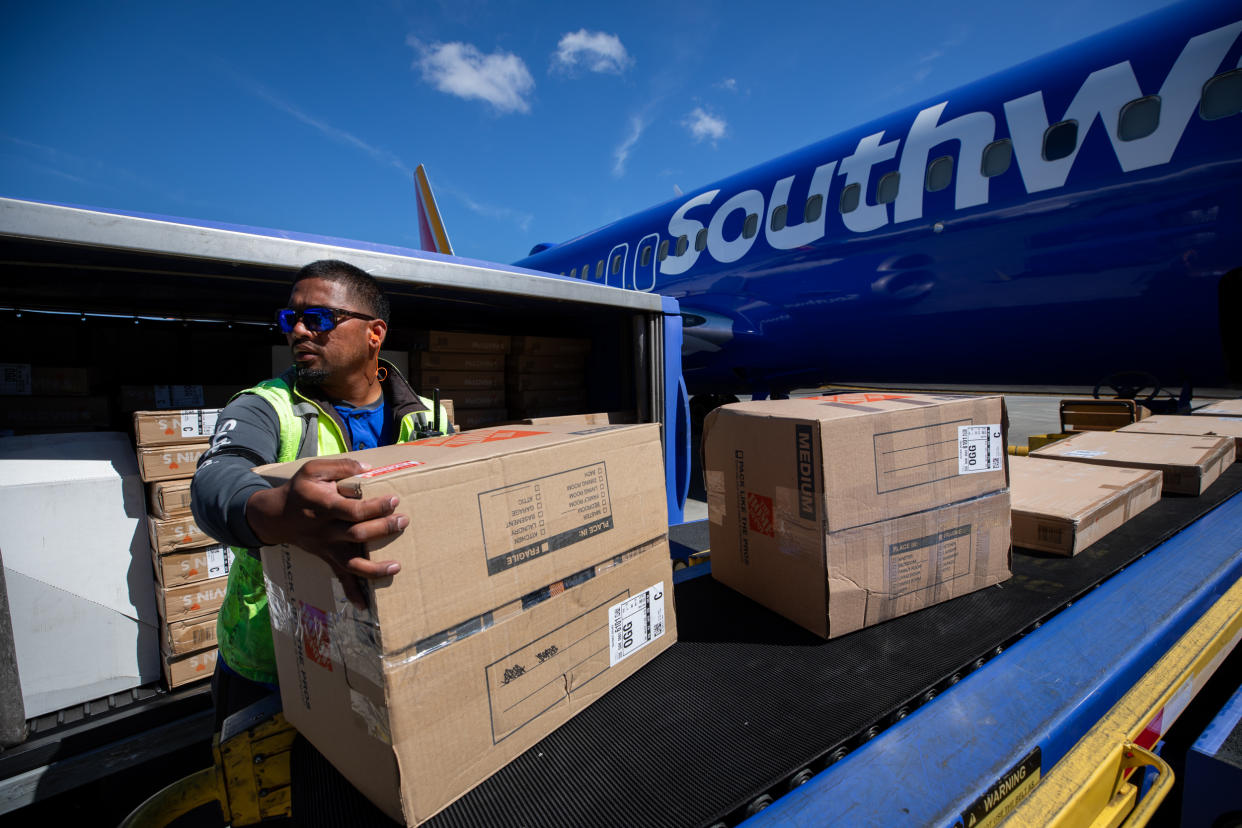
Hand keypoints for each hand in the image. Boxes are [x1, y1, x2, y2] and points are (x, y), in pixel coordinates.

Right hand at [246, 458, 406, 607]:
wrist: (276, 516)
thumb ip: (341, 466)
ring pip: (351, 563)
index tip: (394, 500)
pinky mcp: (328, 558)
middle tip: (404, 521)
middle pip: (357, 535)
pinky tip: (365, 606)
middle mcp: (326, 531)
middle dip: (383, 529)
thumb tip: (368, 467)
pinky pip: (340, 578)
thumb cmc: (299, 490)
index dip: (374, 507)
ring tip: (397, 566)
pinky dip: (352, 592)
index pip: (352, 510)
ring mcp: (327, 548)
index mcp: (323, 507)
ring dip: (374, 568)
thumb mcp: (313, 469)